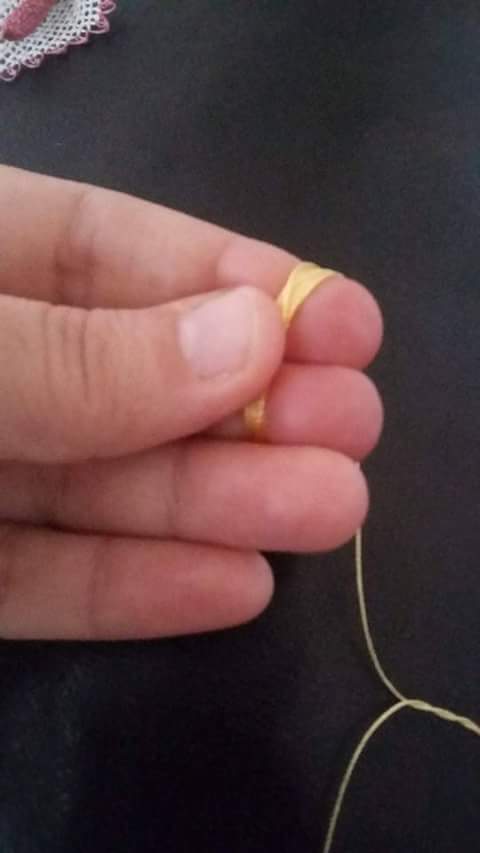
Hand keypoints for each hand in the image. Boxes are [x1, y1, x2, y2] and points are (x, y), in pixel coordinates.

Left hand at [0, 166, 382, 639]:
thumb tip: (250, 337)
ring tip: (329, 509)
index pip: (101, 250)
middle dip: (245, 402)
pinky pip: (35, 582)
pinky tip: (230, 589)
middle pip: (122, 379)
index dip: (225, 278)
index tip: (337, 321)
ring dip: (215, 504)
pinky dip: (126, 590)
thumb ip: (77, 355)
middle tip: (353, 424)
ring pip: (95, 487)